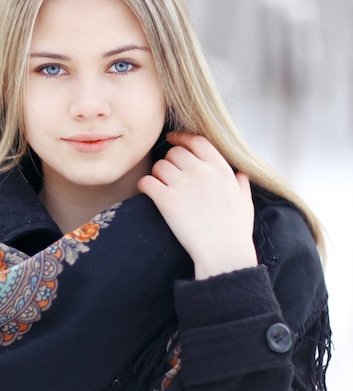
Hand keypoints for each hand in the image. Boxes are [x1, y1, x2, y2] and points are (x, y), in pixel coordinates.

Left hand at [138, 131, 256, 278]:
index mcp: (221, 169)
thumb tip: (241, 173)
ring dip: (157, 174)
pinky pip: (147, 182)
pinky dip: (145, 186)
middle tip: (168, 175)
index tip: (173, 139)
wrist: (223, 253)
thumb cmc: (235, 231)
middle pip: (175, 152)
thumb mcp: (245, 202)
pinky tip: (148, 192)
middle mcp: (201, 171)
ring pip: (159, 165)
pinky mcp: (166, 200)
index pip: (197, 141)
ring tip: (160, 186)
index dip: (182, 138)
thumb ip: (241, 184)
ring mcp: (183, 184)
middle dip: (169, 161)